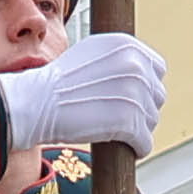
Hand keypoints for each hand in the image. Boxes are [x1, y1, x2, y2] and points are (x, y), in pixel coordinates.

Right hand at [0, 31, 165, 168]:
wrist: (34, 103)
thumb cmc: (57, 83)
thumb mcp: (91, 53)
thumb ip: (119, 57)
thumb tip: (144, 71)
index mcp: (126, 45)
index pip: (158, 69)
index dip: (145, 86)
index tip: (128, 97)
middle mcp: (135, 66)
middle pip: (157, 96)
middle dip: (142, 108)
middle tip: (118, 117)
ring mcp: (134, 94)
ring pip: (151, 120)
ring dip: (137, 129)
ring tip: (114, 131)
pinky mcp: (129, 123)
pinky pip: (145, 142)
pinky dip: (137, 148)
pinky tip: (124, 148)